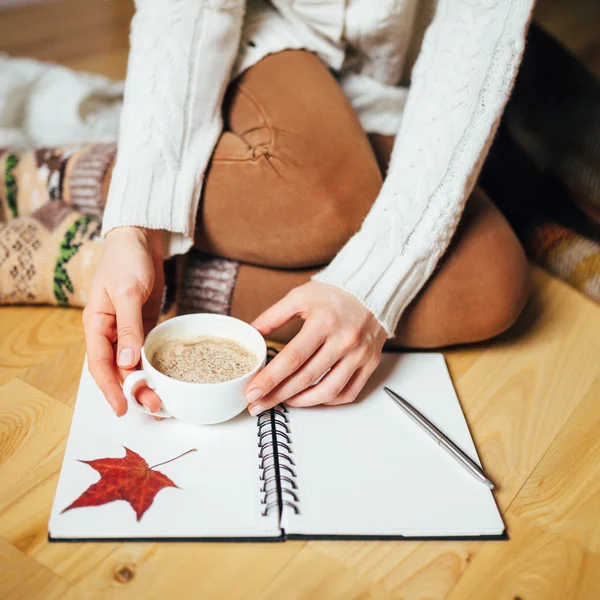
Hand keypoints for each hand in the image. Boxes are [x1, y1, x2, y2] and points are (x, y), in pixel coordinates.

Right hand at [83, 227, 163, 415]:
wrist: (140, 240)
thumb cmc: (126, 261)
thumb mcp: (127, 292)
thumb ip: (128, 327)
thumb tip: (126, 361)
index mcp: (96, 324)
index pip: (100, 364)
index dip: (110, 388)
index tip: (122, 407)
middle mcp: (109, 332)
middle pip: (118, 369)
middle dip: (133, 389)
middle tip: (153, 406)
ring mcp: (127, 330)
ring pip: (132, 364)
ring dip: (145, 381)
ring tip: (161, 399)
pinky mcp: (143, 326)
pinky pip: (145, 351)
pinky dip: (153, 365)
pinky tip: (165, 378)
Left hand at [246, 281, 385, 413]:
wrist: (371, 289)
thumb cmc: (333, 293)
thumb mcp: (298, 297)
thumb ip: (272, 317)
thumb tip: (250, 334)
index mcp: (323, 322)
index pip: (292, 357)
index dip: (270, 378)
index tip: (253, 392)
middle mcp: (344, 340)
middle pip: (306, 378)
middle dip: (278, 395)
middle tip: (258, 404)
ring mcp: (359, 355)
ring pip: (328, 391)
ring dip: (301, 402)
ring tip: (283, 402)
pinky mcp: (369, 364)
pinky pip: (348, 393)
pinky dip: (327, 401)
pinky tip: (311, 398)